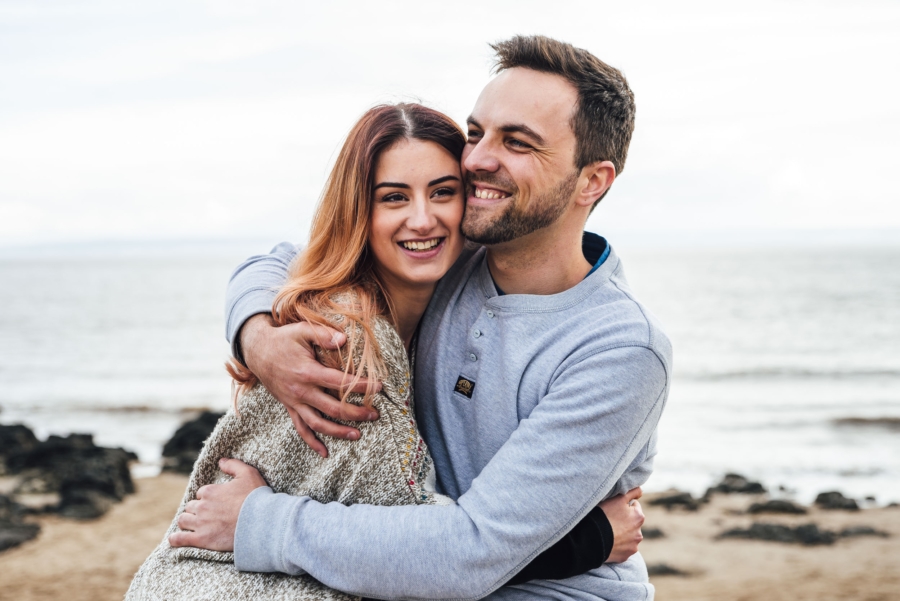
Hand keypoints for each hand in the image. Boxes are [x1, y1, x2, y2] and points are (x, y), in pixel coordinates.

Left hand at [168, 458, 267, 551]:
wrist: (261, 522)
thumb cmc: (255, 497)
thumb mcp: (249, 474)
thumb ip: (233, 465)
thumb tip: (221, 461)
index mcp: (210, 491)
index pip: (201, 493)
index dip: (208, 497)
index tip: (216, 503)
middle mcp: (202, 506)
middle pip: (191, 507)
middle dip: (196, 509)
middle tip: (207, 515)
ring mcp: (200, 524)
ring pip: (183, 520)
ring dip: (186, 521)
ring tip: (192, 525)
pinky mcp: (202, 539)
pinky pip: (180, 539)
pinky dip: (175, 539)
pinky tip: (174, 539)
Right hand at [240, 314, 379, 456]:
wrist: (256, 350)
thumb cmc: (283, 339)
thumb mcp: (302, 330)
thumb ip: (324, 335)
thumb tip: (344, 339)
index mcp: (307, 372)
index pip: (339, 382)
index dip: (361, 386)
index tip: (379, 387)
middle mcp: (301, 391)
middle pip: (333, 408)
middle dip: (356, 413)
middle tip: (375, 415)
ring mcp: (294, 402)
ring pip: (318, 423)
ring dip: (338, 432)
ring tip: (357, 435)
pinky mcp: (289, 407)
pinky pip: (300, 428)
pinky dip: (312, 442)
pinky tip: (325, 452)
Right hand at [599, 487, 644, 562]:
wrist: (592, 538)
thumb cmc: (604, 515)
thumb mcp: (618, 498)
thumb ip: (632, 492)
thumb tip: (641, 491)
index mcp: (639, 517)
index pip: (634, 506)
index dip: (623, 506)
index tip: (614, 508)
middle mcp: (639, 533)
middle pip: (632, 523)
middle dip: (625, 521)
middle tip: (610, 520)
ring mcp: (633, 546)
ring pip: (629, 537)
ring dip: (623, 534)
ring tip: (609, 532)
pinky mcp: (625, 556)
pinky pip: (623, 549)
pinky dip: (618, 545)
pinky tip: (609, 542)